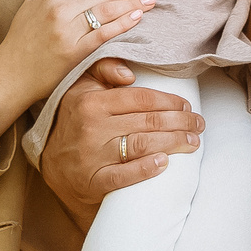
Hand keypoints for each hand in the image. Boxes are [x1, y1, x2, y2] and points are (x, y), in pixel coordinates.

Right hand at [0, 0, 157, 112]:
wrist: (9, 73)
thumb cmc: (23, 39)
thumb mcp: (34, 2)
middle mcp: (58, 8)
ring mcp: (65, 30)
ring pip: (106, 8)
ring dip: (133, 1)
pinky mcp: (72, 51)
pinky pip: (103, 33)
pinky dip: (123, 22)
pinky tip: (138, 16)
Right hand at [38, 60, 203, 218]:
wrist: (52, 162)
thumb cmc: (74, 120)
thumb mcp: (81, 88)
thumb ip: (103, 69)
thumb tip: (130, 73)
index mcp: (92, 102)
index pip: (142, 99)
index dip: (170, 102)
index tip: (187, 106)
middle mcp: (92, 127)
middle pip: (148, 122)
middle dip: (180, 123)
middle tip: (198, 125)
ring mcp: (92, 156)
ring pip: (142, 146)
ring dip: (173, 143)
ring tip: (192, 142)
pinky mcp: (93, 181)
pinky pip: (124, 175)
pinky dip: (146, 169)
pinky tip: (164, 163)